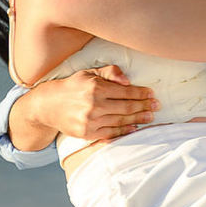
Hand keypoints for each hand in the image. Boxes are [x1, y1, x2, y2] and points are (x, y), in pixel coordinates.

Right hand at [12, 67, 156, 149]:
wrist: (48, 106)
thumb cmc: (72, 87)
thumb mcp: (89, 73)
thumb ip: (109, 72)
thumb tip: (128, 80)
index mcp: (95, 87)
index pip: (125, 91)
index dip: (141, 93)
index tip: (152, 94)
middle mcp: (93, 105)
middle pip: (126, 107)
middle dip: (144, 107)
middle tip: (157, 106)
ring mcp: (91, 121)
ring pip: (121, 120)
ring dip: (138, 119)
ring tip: (151, 117)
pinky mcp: (88, 133)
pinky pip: (111, 132)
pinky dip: (124, 131)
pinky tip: (135, 128)